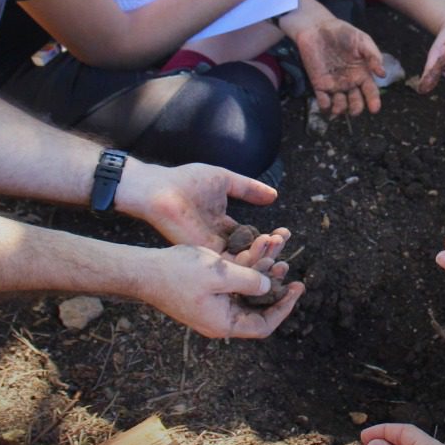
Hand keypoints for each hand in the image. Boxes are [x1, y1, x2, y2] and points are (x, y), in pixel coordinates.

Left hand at [121, 162, 276, 249]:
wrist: (160, 188)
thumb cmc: (186, 181)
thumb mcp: (226, 180)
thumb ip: (249, 189)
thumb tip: (274, 195)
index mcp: (221, 224)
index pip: (249, 236)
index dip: (267, 236)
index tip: (285, 233)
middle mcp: (217, 240)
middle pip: (248, 251)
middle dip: (269, 249)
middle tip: (285, 240)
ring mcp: (210, 249)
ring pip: (242, 261)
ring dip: (261, 256)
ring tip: (278, 246)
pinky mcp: (204, 254)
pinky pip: (230, 264)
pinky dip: (248, 261)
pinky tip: (263, 252)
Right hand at [134, 237, 303, 337]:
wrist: (144, 270)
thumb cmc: (178, 273)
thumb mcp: (220, 274)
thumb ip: (249, 280)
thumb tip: (268, 286)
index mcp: (224, 323)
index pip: (264, 325)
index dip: (283, 308)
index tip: (296, 289)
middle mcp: (219, 319)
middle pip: (256, 307)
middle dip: (274, 285)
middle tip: (289, 268)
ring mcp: (211, 307)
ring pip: (245, 291)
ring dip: (260, 271)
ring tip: (276, 251)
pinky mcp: (205, 293)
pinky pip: (232, 284)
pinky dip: (244, 268)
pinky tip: (254, 249)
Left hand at [290, 15, 384, 116]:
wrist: (317, 27)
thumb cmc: (342, 32)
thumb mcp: (362, 40)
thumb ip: (373, 55)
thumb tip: (382, 74)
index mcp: (362, 73)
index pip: (370, 91)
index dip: (373, 101)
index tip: (374, 109)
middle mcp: (349, 82)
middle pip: (356, 102)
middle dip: (356, 109)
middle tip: (354, 110)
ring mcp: (334, 85)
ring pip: (340, 105)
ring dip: (340, 110)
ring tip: (339, 108)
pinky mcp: (319, 84)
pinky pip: (323, 100)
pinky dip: (325, 106)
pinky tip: (326, 103)